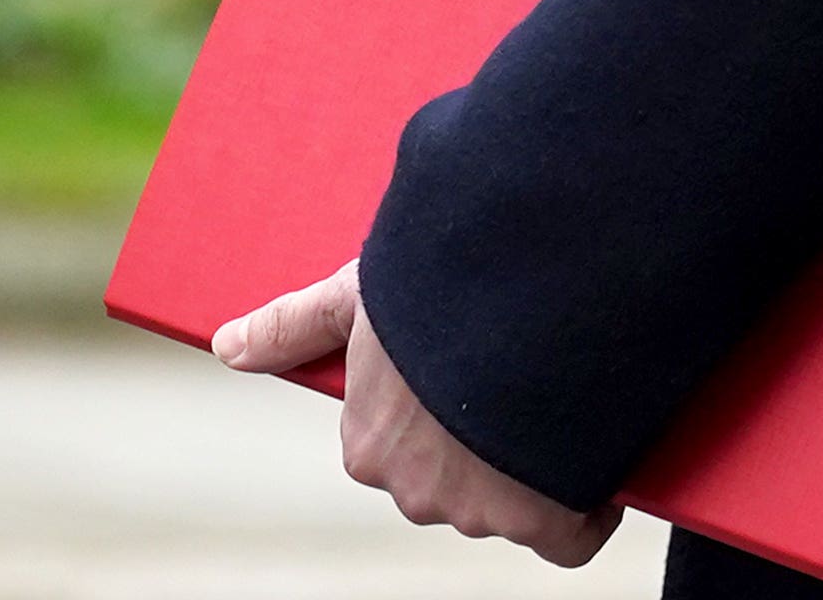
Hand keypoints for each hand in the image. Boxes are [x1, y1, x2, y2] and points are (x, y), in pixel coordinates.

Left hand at [217, 262, 619, 568]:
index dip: (445, 414)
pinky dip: (588, 508)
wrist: (527, 293)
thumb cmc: (437, 286)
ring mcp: (481, 512)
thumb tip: (226, 347)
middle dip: (493, 446)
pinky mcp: (544, 522)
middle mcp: (416, 492)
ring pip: (517, 504)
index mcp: (370, 446)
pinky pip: (572, 536)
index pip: (406, 451)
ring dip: (540, 466)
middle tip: (522, 378)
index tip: (474, 373)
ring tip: (558, 395)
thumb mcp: (360, 293)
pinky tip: (595, 454)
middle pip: (463, 484)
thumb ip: (295, 325)